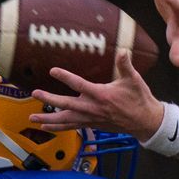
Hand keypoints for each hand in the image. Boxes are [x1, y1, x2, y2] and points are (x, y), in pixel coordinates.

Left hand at [29, 50, 164, 140]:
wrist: (144, 122)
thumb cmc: (139, 99)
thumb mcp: (134, 80)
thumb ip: (126, 65)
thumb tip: (123, 51)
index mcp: (101, 95)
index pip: (79, 85)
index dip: (65, 77)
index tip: (52, 70)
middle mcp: (93, 109)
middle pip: (66, 105)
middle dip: (50, 99)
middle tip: (35, 94)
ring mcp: (91, 118)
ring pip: (66, 120)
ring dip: (49, 119)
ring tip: (33, 118)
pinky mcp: (92, 125)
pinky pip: (71, 127)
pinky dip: (58, 127)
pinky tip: (46, 127)